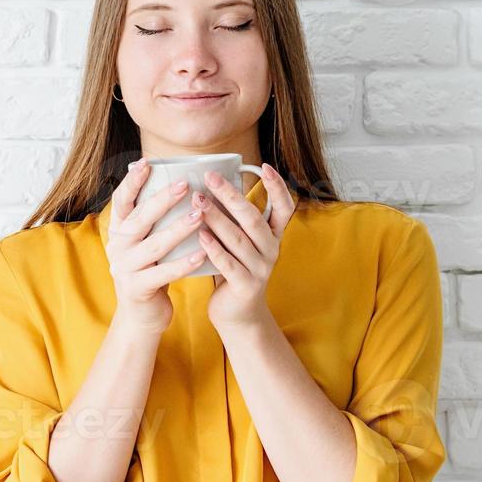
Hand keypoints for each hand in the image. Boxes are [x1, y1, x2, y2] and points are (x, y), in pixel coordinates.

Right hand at [106, 158, 210, 334]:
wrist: (142, 315)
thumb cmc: (151, 270)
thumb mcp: (146, 242)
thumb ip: (153, 220)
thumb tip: (177, 183)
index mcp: (118, 231)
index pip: (121, 201)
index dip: (132, 182)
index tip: (147, 163)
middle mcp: (118, 247)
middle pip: (139, 220)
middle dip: (162, 201)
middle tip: (184, 185)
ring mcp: (125, 269)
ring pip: (154, 245)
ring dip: (178, 230)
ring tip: (200, 216)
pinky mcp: (137, 288)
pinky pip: (163, 273)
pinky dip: (183, 263)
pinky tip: (201, 254)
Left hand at [192, 163, 296, 330]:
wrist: (238, 315)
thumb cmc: (233, 270)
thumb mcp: (240, 243)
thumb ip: (234, 220)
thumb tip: (212, 185)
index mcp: (273, 236)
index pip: (284, 207)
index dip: (277, 187)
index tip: (264, 166)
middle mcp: (271, 250)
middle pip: (253, 219)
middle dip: (231, 196)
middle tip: (211, 177)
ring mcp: (260, 269)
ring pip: (238, 239)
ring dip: (217, 218)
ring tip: (198, 200)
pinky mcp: (245, 286)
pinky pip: (229, 264)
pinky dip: (214, 249)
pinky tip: (200, 235)